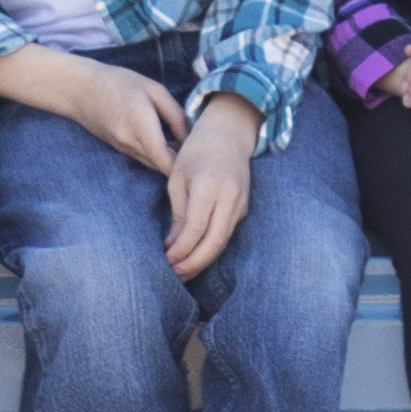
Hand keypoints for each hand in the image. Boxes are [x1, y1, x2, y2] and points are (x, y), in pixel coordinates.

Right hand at [0, 45, 185, 175]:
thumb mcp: (154, 89)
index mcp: (140, 123)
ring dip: (171, 161)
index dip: (185, 166)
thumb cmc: (120, 83)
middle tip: (203, 157)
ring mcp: (123, 149)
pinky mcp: (120, 150)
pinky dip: (159, 156)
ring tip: (190, 151)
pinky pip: (145, 159)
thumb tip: (191, 139)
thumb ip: (175, 115)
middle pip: (162, 166)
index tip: (203, 161)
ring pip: (154, 164)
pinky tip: (171, 146)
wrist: (80, 90)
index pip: (165, 159)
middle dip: (182, 165)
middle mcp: (130, 141)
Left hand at [164, 96, 260, 276]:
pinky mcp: (244, 208)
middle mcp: (229, 196)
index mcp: (209, 185)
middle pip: (215, 241)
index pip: (196, 228)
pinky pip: (227, 234)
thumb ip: (178, 213)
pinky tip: (195, 257)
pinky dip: (211, 249)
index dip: (181, 249)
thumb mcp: (177, 178)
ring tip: (182, 273)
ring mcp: (240, 203)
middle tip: (175, 276)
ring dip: (202, 261)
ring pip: (223, 241)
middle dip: (194, 263)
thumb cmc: (196, 153)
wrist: (229, 135)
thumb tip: (172, 247)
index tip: (165, 260)